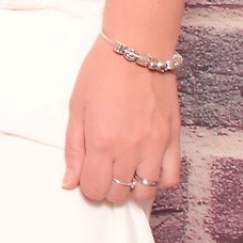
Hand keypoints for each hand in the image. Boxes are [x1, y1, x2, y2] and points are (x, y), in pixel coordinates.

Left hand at [61, 37, 180, 206]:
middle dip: (107, 187)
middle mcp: (130, 149)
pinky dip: (159, 180)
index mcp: (102, 141)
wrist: (136, 48)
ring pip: (146, 191)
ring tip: (125, 169)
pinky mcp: (173, 138)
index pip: (95, 189)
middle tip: (104, 168)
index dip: (88, 186)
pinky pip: (171, 177)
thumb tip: (70, 182)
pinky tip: (147, 167)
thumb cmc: (102, 72)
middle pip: (118, 194)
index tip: (87, 174)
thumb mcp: (76, 107)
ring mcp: (155, 145)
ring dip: (132, 187)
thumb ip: (73, 148)